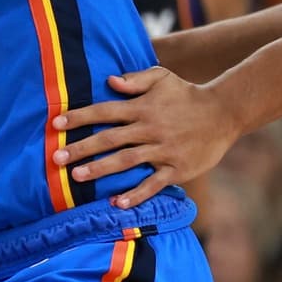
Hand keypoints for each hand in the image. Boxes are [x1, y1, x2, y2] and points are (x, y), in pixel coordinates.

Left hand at [54, 66, 240, 207]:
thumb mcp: (163, 78)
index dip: (80, 117)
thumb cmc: (188, 94)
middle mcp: (149, 129)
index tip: (56, 124)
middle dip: (82, 148)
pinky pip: (153, 184)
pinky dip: (136, 194)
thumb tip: (109, 81)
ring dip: (101, 169)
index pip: (105, 112)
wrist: (225, 112)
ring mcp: (163, 150)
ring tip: (77, 176)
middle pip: (110, 139)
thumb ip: (136, 80)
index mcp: (143, 108)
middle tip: (56, 158)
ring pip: (126, 161)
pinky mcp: (176, 169)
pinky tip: (117, 203)